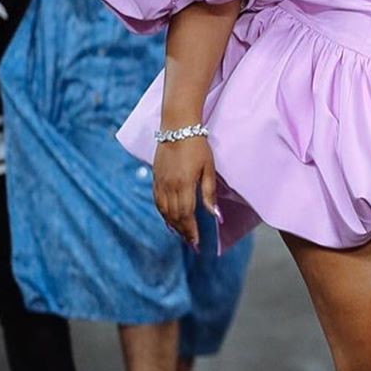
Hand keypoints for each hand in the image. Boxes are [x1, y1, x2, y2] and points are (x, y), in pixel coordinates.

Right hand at [152, 135, 216, 250]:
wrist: (177, 127)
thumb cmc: (198, 146)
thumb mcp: (209, 168)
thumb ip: (209, 192)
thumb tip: (214, 214)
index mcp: (184, 185)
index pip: (186, 215)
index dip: (191, 230)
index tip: (196, 242)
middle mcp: (169, 186)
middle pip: (174, 216)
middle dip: (182, 231)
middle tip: (191, 242)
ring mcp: (160, 182)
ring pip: (164, 210)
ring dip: (172, 224)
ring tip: (181, 234)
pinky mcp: (155, 177)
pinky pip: (157, 201)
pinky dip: (163, 213)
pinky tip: (168, 218)